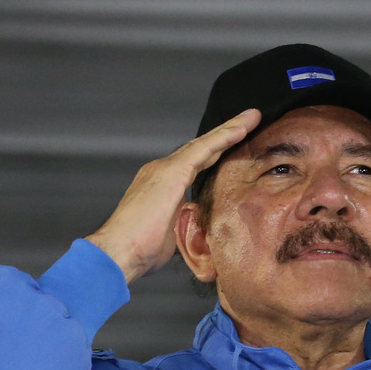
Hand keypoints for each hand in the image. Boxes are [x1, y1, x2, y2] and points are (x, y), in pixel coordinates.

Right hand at [86, 109, 260, 282]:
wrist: (118, 251)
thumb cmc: (141, 251)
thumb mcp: (172, 233)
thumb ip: (186, 221)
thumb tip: (199, 226)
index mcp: (163, 185)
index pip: (196, 164)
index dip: (216, 153)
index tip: (236, 144)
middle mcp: (161, 170)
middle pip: (201, 149)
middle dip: (226, 135)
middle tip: (249, 121)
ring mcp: (165, 168)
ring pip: (205, 144)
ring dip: (230, 129)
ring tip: (252, 117)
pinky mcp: (172, 171)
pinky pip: (204, 148)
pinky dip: (224, 137)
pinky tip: (241, 128)